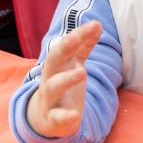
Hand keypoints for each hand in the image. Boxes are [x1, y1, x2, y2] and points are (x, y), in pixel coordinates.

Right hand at [26, 22, 101, 137]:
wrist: (46, 118)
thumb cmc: (62, 85)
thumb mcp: (73, 64)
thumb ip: (84, 46)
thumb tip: (96, 24)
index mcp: (57, 65)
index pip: (65, 46)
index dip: (78, 34)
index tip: (94, 24)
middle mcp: (50, 78)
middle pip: (53, 61)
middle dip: (63, 48)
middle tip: (76, 38)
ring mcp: (50, 99)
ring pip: (53, 87)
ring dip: (66, 78)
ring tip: (82, 72)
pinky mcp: (53, 118)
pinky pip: (57, 117)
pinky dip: (65, 117)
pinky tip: (75, 116)